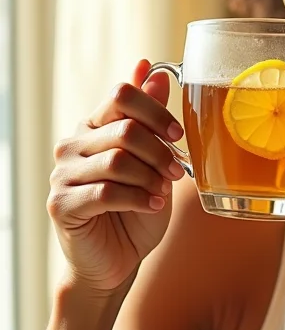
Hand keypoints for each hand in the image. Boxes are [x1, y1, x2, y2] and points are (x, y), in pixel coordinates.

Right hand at [47, 59, 186, 292]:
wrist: (117, 258)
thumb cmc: (137, 205)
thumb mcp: (151, 157)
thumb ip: (149, 117)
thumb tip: (154, 71)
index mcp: (94, 124)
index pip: (121, 95)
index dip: (156, 110)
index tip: (178, 134)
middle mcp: (73, 143)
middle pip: (125, 129)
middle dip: (159, 151)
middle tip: (175, 170)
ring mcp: (63, 174)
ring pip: (117, 160)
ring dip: (150, 177)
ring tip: (162, 190)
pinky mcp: (62, 204)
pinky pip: (106, 192)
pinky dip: (138, 198)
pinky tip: (152, 205)